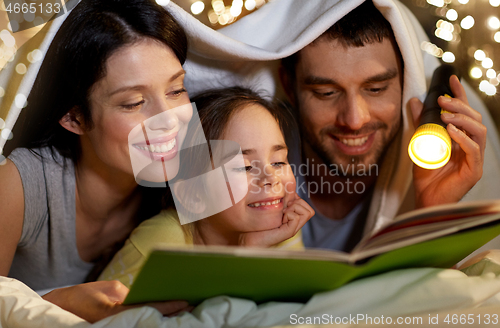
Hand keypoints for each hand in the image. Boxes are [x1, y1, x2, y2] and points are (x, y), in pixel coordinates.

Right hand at [42, 280, 191, 322]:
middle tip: (192, 304)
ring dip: (164, 315)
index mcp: (117, 311)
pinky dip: (152, 316)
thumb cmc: (83, 297)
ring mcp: (117, 327)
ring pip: (146, 321)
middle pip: (151, 316)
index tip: (186, 301)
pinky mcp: (114, 327)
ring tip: (184, 308)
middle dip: (171, 312)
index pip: (149, 307)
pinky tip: (166, 313)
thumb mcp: (108, 289)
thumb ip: (130, 294)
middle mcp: (119, 323)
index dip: (169, 305)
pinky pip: (137, 322)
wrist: (60, 309)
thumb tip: (149, 297)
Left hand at [239, 193, 314, 246]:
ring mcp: (293, 228)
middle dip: (298, 203)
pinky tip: (280, 218)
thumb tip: (285, 190)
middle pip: (310, 210)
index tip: (284, 202)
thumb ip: (279, 202)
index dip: (297, 200)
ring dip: (295, 208)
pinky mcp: (289, 232)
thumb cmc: (258, 224)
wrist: (249, 238)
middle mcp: (295, 224)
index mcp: (292, 218)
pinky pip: (296, 218)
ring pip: (307, 212)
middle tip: (284, 208)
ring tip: (283, 212)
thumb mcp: (270, 209)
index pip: (306, 206)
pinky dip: (289, 214)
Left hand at [410, 75, 485, 207]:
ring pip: (479, 132)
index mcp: (461, 139)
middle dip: (459, 105)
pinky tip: (450, 131)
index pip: (464, 113)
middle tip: (441, 100)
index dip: (460, 95)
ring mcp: (474, 159)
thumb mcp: (420, 143)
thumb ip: (420, 123)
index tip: (451, 79)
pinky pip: (474, 151)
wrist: (425, 199)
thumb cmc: (426, 175)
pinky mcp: (473, 171)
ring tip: (445, 114)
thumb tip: (414, 101)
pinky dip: (463, 138)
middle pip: (474, 119)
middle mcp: (471, 147)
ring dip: (462, 119)